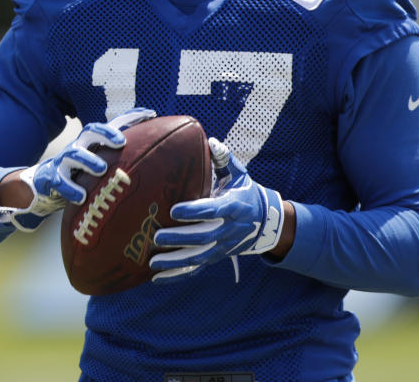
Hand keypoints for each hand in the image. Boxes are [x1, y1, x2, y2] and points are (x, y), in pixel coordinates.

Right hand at [0, 108, 155, 231]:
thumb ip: (121, 162)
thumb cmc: (79, 176)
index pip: (112, 124)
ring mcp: (63, 162)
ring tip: (101, 169)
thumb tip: (156, 161)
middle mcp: (78, 147)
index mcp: (92, 143)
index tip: (151, 115)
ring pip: (73, 154)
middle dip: (105, 133)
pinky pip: (59, 181)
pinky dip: (70, 188)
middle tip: (120, 142)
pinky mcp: (51, 178)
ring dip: (88, 160)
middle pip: (90, 131)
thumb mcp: (100, 167)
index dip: (131, 117)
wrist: (43, 186)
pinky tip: (81, 196)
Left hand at [149, 138, 283, 281]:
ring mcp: (223, 247)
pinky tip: (157, 278)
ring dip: (175, 261)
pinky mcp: (217, 257)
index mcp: (234, 206)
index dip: (194, 211)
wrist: (265, 222)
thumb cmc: (245, 192)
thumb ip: (224, 159)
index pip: (213, 210)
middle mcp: (229, 229)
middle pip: (203, 237)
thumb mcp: (239, 174)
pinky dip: (177, 275)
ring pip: (198, 257)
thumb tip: (210, 141)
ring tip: (153, 261)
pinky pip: (196, 269)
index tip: (174, 210)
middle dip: (180, 238)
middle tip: (158, 236)